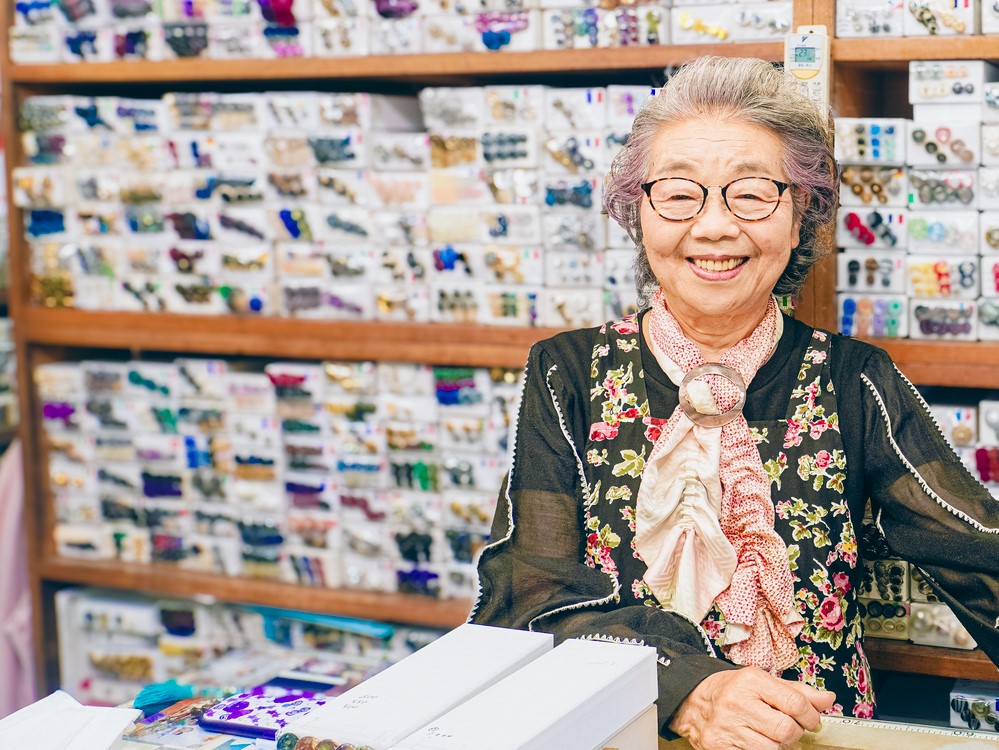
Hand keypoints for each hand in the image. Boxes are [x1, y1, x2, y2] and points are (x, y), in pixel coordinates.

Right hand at [669, 667, 835, 749]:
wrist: (692, 701)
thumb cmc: (731, 690)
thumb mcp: (761, 682)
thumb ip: (796, 691)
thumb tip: (828, 699)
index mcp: (750, 681)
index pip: (795, 703)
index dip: (811, 716)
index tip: (810, 719)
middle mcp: (737, 703)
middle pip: (786, 730)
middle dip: (794, 733)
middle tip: (787, 728)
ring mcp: (727, 727)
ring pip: (772, 749)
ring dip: (777, 745)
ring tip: (768, 735)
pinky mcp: (720, 747)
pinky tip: (754, 742)